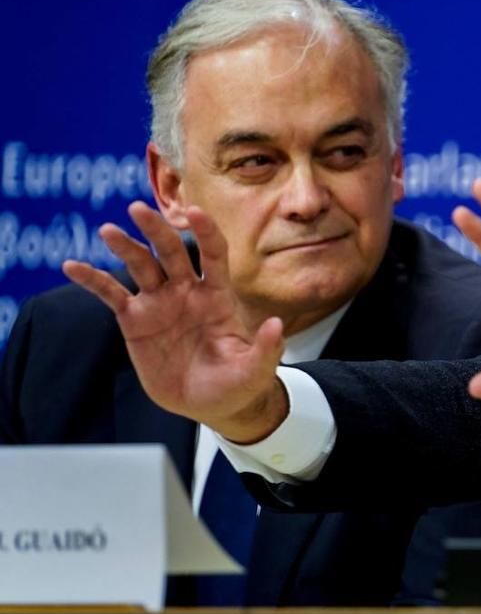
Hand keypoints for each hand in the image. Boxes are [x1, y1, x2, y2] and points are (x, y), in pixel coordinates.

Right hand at [63, 201, 286, 442]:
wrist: (212, 404)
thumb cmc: (239, 382)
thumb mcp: (257, 369)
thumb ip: (266, 348)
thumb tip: (276, 325)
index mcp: (218, 296)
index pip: (214, 254)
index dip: (206, 232)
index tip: (195, 212)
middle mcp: (187, 291)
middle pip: (171, 252)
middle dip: (156, 230)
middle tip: (138, 209)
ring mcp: (160, 303)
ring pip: (141, 266)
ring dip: (125, 247)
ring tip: (108, 230)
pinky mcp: (136, 321)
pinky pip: (111, 294)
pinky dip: (92, 279)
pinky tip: (72, 265)